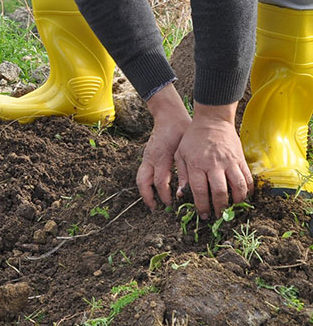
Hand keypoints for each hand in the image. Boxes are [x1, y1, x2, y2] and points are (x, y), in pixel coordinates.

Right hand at [137, 85, 191, 210]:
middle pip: (142, 182)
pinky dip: (146, 183)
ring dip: (145, 191)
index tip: (172, 204)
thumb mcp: (186, 151)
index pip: (160, 183)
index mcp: (161, 158)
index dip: (165, 196)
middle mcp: (150, 159)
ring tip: (153, 201)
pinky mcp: (146, 155)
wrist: (169, 116)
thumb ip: (184, 171)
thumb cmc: (181, 131)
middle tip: (155, 208)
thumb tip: (183, 191)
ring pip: (140, 178)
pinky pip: (142, 172)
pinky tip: (155, 188)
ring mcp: (146, 157)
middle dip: (147, 197)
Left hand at [174, 103, 252, 219]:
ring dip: (236, 201)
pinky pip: (248, 178)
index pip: (200, 191)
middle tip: (218, 215)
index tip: (204, 215)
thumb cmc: (193, 138)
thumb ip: (181, 174)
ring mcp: (229, 162)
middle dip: (220, 208)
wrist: (212, 120)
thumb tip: (181, 194)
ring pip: (238, 187)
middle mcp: (214, 165)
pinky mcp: (240, 159)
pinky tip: (244, 196)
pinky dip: (248, 190)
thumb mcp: (180, 154)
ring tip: (232, 208)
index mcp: (197, 165)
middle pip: (220, 192)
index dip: (203, 206)